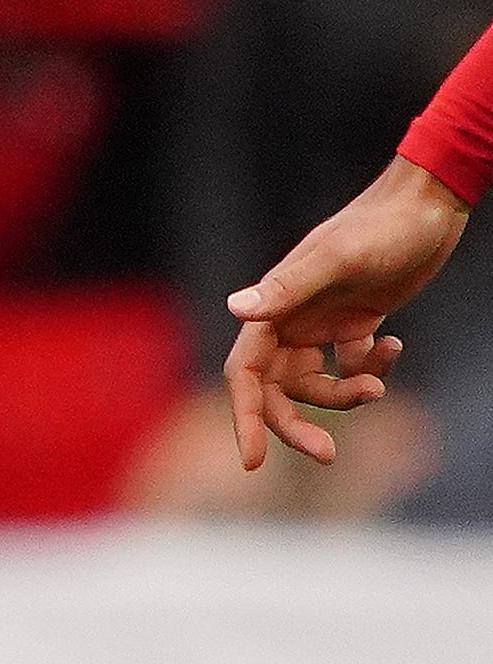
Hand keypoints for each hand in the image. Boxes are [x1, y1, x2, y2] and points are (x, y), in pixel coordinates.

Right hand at [225, 156, 465, 468]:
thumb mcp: (338, 259)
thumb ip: (287, 287)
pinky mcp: (355, 323)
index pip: (246, 374)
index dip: (245, 417)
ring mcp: (322, 323)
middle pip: (278, 391)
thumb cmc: (382, 226)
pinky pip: (351, 366)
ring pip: (316, 383)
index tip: (253, 461)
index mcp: (275, 309)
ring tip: (377, 390)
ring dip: (345, 397)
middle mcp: (290, 320)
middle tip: (327, 455)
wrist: (428, 202)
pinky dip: (372, 369)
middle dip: (298, 424)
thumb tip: (235, 309)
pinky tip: (395, 344)